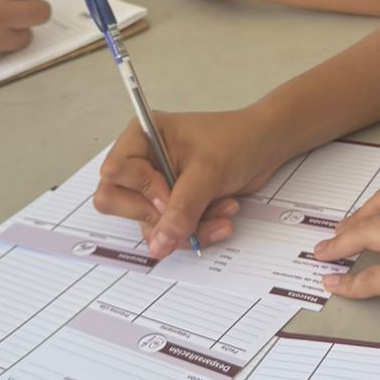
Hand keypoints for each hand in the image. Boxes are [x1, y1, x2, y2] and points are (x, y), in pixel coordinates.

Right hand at [94, 105, 280, 258]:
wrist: (265, 148)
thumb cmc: (237, 140)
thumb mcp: (208, 171)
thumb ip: (183, 208)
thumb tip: (160, 242)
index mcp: (141, 137)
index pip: (115, 172)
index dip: (141, 189)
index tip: (169, 193)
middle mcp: (142, 161)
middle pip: (118, 203)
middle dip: (160, 214)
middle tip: (189, 209)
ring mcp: (155, 185)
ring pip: (149, 224)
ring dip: (188, 226)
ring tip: (221, 211)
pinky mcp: (172, 204)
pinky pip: (169, 232)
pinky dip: (197, 230)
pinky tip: (222, 215)